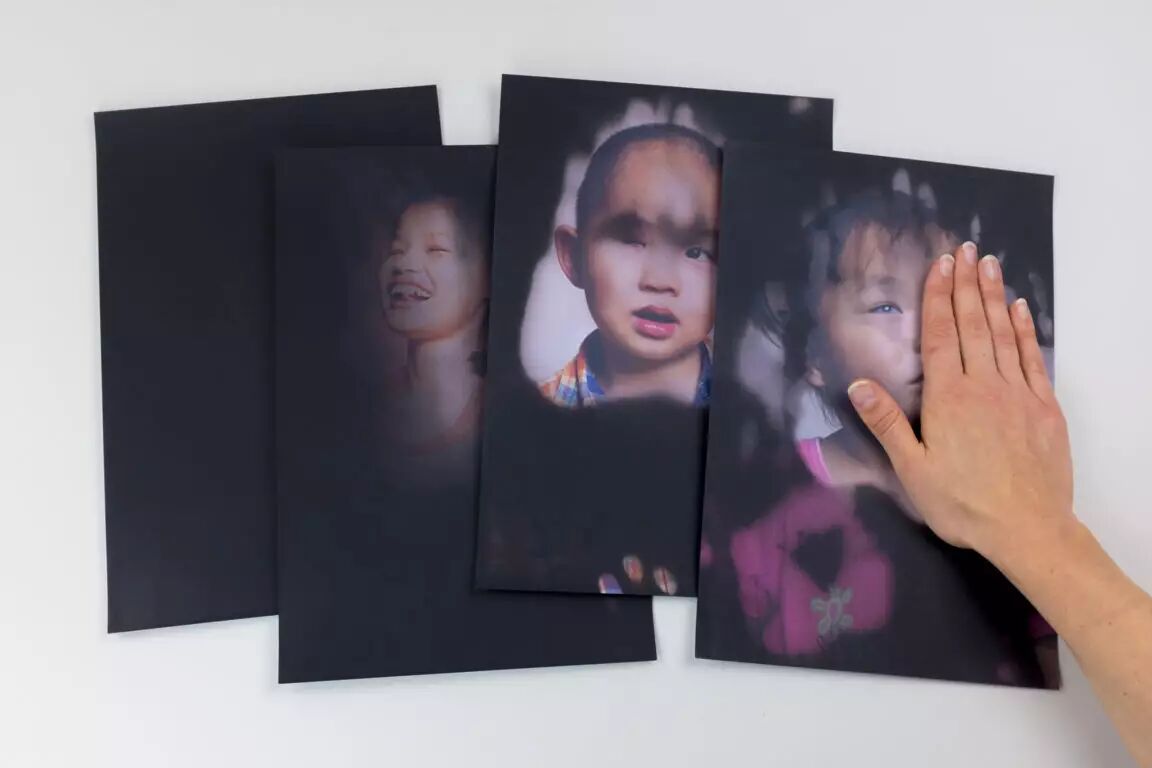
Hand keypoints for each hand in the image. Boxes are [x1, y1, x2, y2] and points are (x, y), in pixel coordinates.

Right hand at [845, 241, 1073, 566]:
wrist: (1027, 529)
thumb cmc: (962, 505)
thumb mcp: (912, 470)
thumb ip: (886, 425)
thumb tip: (857, 386)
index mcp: (947, 398)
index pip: (939, 336)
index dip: (938, 298)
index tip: (939, 265)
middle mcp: (983, 385)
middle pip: (972, 324)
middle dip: (966, 285)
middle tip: (965, 250)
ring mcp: (1017, 393)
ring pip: (1002, 334)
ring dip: (993, 296)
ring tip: (989, 265)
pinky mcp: (1043, 408)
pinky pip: (1031, 358)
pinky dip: (1024, 330)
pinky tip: (1019, 310)